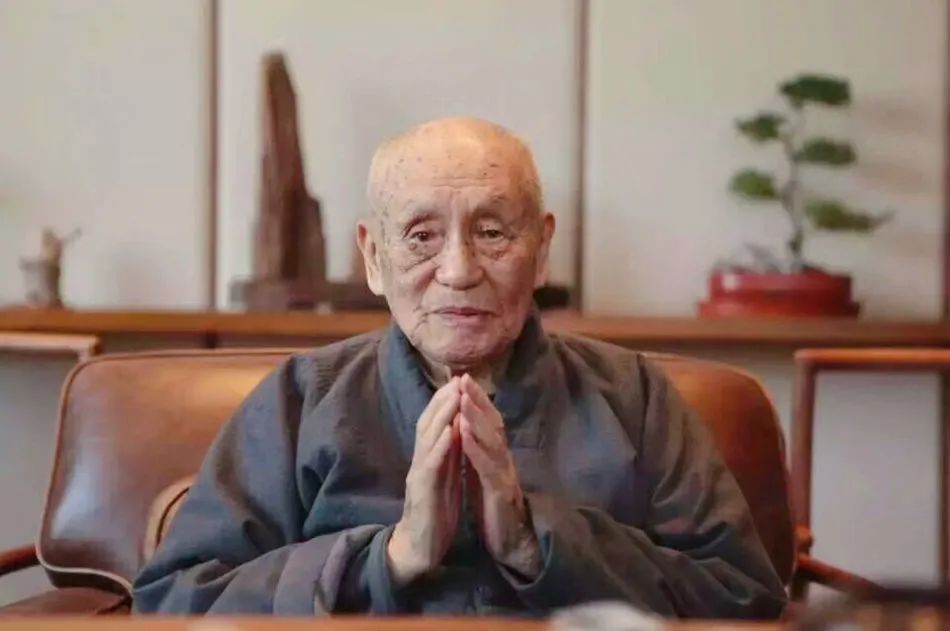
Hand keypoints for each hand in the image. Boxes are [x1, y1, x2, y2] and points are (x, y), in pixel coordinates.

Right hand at [387, 378, 461, 585]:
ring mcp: (419, 475)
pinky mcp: (423, 492)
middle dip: (443, 400)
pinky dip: (441, 447)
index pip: (434, 423)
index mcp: (429, 458)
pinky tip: (451, 432)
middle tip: (458, 378)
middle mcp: (420, 461)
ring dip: (442, 415)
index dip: (445, 401)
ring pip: (428, 438)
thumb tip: (458, 427)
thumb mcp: (444, 477)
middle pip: (428, 423)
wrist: (418, 548)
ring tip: (455, 395)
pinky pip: (431, 466)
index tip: (460, 380)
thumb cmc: (434, 511)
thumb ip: (449, 454)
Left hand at [458, 374, 541, 579]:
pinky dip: (475, 450)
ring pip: (491, 441)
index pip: (488, 419)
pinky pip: (487, 468)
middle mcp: (503, 458)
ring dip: (476, 420)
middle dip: (477, 400)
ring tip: (462, 401)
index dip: (477, 398)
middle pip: (492, 423)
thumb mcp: (483, 470)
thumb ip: (478, 447)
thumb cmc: (493, 503)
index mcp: (496, 453)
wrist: (510, 539)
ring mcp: (503, 474)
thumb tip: (468, 422)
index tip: (463, 377)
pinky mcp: (500, 493)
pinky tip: (464, 437)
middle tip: (464, 379)